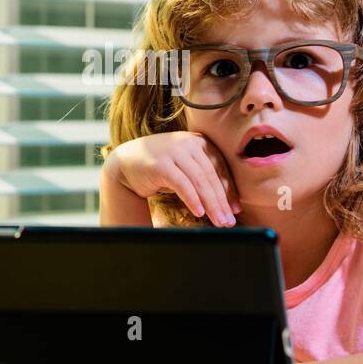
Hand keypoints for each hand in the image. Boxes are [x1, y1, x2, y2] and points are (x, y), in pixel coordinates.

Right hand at [106, 131, 241, 225]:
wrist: (126, 162)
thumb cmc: (160, 168)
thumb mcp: (185, 168)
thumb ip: (203, 176)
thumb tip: (227, 202)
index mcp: (199, 142)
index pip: (220, 168)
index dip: (229, 190)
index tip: (236, 209)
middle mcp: (188, 143)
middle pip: (211, 176)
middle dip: (222, 201)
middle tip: (229, 221)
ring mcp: (174, 151)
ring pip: (199, 181)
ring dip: (211, 204)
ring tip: (218, 221)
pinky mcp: (161, 164)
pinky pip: (182, 184)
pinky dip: (192, 199)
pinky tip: (199, 213)